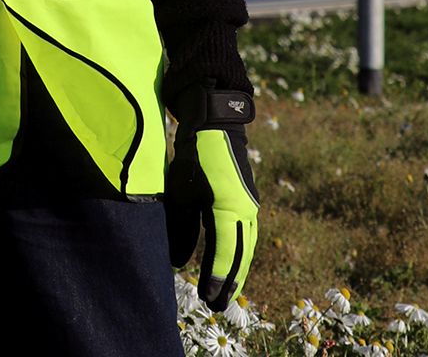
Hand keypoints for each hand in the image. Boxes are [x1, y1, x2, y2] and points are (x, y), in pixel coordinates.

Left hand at [163, 123, 258, 312]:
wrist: (217, 122)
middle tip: (217, 306)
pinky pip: (246, 234)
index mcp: (228, 207)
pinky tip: (232, 264)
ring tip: (226, 294)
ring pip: (246, 246)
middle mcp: (244, 209)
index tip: (208, 298)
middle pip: (239, 254)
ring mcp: (249, 204)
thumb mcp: (182, 190)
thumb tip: (178, 261)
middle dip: (229, 282)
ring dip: (237, 270)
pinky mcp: (247, 200)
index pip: (223, 252)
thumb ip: (181, 227)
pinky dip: (239, 253)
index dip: (216, 277)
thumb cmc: (194, 154)